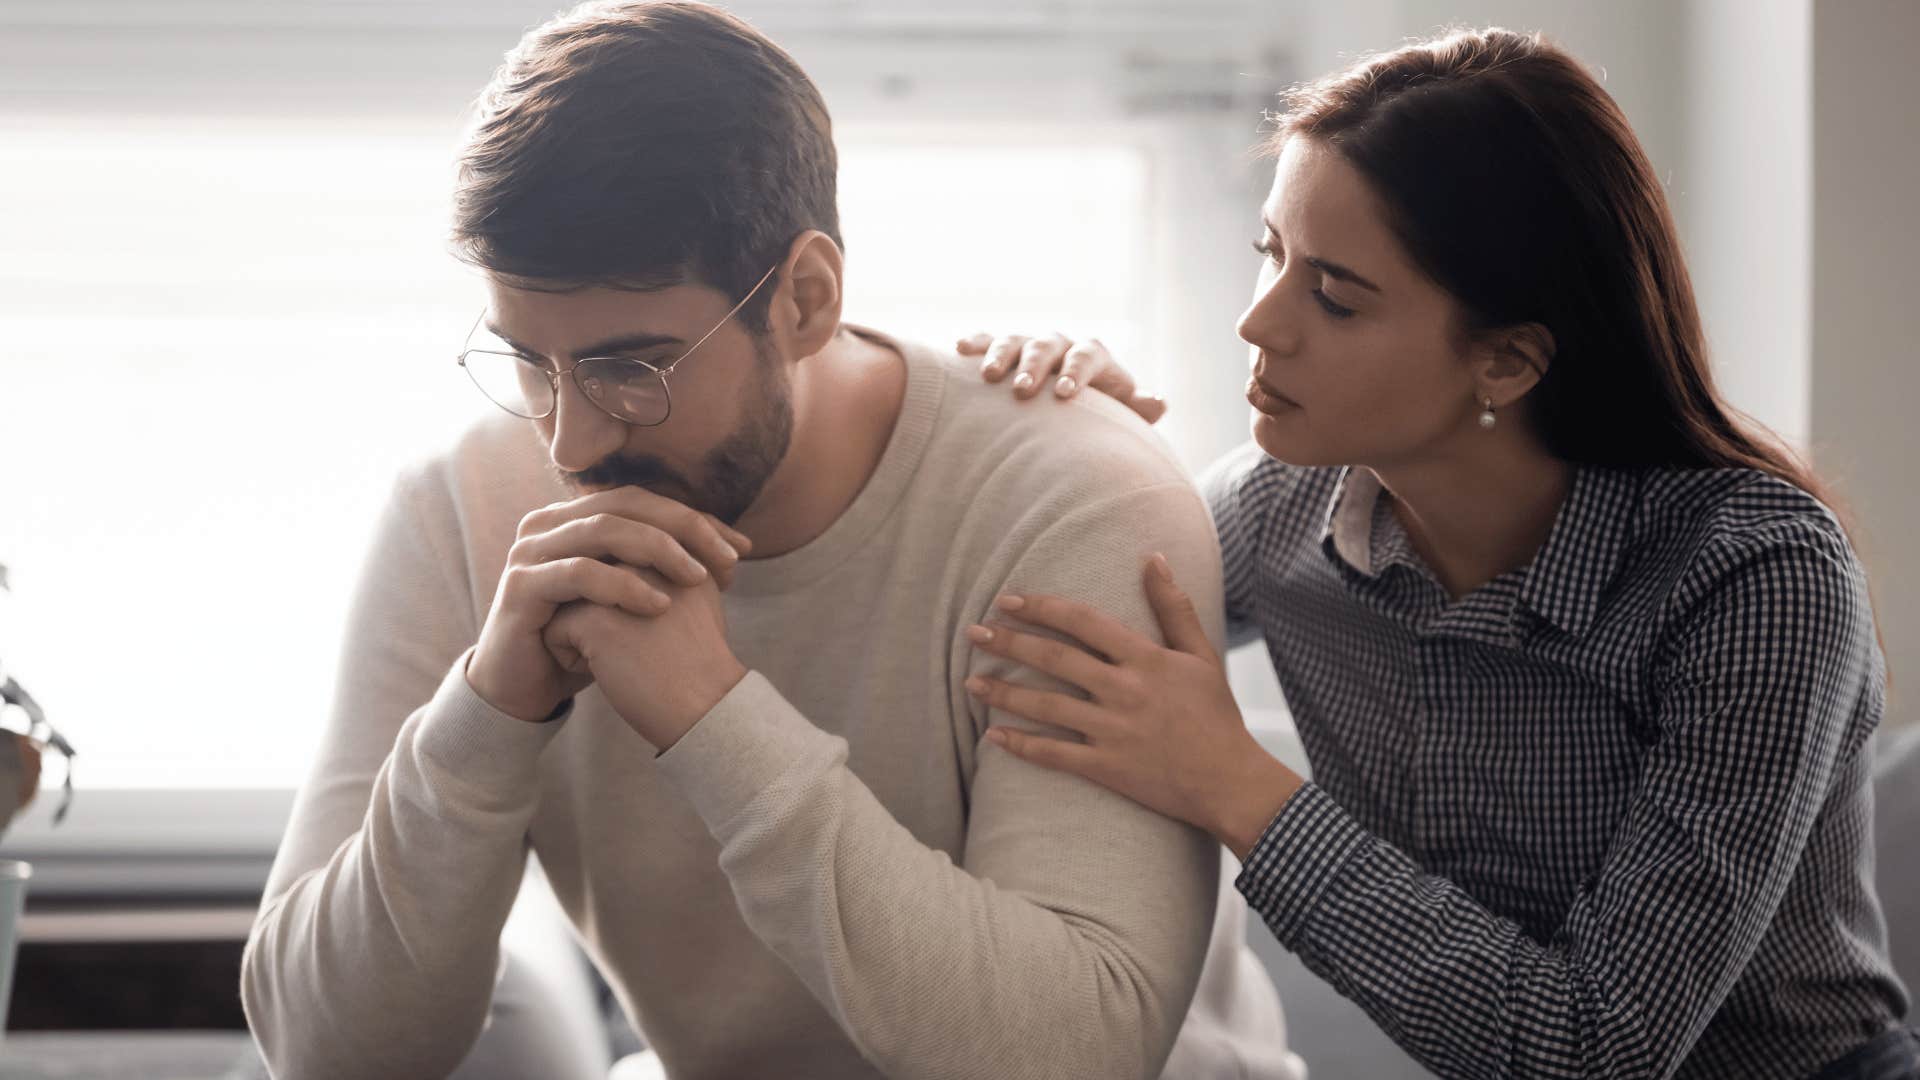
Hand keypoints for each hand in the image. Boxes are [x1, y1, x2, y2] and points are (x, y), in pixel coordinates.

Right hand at [467, 488, 751, 722]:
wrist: (525, 688)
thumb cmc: (585, 641)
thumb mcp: (632, 598)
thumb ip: (666, 567)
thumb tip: (736, 547)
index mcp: (575, 517)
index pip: (645, 501)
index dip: (694, 519)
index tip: (742, 549)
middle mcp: (549, 524)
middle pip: (626, 505)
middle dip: (684, 528)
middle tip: (728, 558)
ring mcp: (530, 551)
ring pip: (603, 530)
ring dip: (658, 550)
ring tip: (698, 578)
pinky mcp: (521, 587)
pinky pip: (579, 574)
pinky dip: (623, 585)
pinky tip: (658, 605)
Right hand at [956, 332, 1167, 423]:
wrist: (1070, 407)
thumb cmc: (1097, 416)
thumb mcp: (1119, 414)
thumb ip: (1136, 409)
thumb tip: (1159, 402)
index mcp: (1092, 356)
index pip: (1088, 356)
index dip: (1076, 372)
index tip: (1063, 394)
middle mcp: (1061, 346)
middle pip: (1048, 346)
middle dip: (1035, 365)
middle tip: (1022, 389)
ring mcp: (1030, 346)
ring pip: (1016, 340)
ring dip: (1002, 354)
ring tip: (989, 377)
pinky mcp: (1004, 351)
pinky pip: (988, 340)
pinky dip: (976, 342)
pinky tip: (960, 348)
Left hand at [962, 555, 1299, 858]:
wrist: (1230, 781)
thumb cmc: (1216, 715)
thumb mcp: (1201, 655)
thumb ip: (1173, 606)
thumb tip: (1154, 557)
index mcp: (1145, 659)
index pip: (1083, 622)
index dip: (1042, 608)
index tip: (1008, 601)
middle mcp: (1124, 691)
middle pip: (1055, 660)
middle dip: (1009, 643)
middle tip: (973, 632)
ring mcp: (1113, 731)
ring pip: (1046, 706)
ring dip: (1003, 693)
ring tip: (970, 681)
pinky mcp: (1106, 768)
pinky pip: (1055, 755)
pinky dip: (1021, 746)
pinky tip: (992, 737)